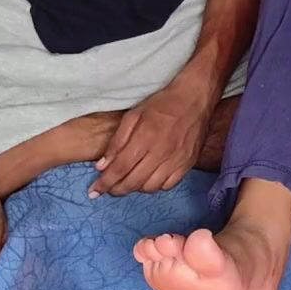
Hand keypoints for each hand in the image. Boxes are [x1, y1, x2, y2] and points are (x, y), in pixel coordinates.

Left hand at [90, 78, 215, 196]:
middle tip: (109, 189)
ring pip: (150, 187)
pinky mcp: (188, 163)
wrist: (195, 99)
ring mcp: (176, 160)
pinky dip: (155, 187)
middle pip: (134, 181)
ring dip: (135, 188)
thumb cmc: (162, 104)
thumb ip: (116, 141)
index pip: (120, 168)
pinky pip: (168, 185)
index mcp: (145, 137)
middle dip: (117, 189)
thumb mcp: (133, 115)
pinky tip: (148, 180)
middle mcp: (161, 152)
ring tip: (128, 182)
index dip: (105, 182)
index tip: (95, 191)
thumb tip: (102, 165)